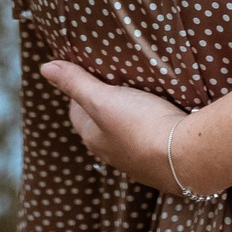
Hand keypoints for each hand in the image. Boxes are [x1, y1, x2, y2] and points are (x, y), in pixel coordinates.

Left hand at [38, 59, 200, 194]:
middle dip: (103, 105)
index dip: (80, 90)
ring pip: (125, 135)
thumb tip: (45, 68)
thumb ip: (76, 83)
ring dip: (128, 118)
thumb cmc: (140, 125)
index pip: (77, 111)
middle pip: (100, 124)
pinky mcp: (161, 163)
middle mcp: (111, 153)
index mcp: (93, 137)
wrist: (186, 157)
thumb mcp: (104, 99)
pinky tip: (160, 120)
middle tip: (114, 82)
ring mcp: (137, 161)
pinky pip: (148, 141)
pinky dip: (149, 129)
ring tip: (138, 97)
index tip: (88, 73)